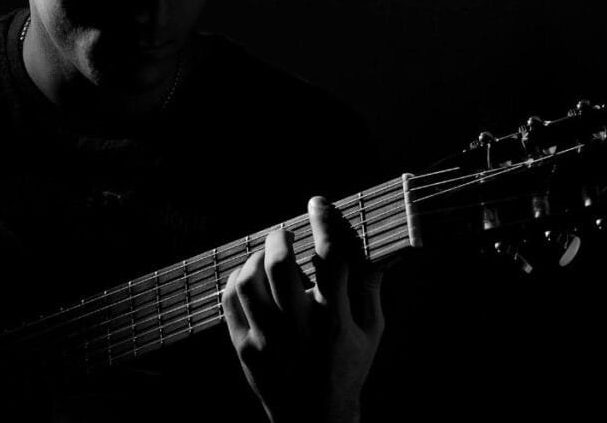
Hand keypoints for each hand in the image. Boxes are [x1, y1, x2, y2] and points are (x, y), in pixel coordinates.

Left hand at [222, 196, 384, 422]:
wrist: (316, 417)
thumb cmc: (347, 368)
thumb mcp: (371, 331)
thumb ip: (370, 287)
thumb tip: (377, 246)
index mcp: (335, 320)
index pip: (329, 259)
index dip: (324, 223)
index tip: (317, 204)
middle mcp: (298, 328)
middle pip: (279, 266)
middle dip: (281, 237)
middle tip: (286, 233)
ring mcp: (267, 339)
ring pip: (248, 282)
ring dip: (256, 258)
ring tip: (268, 256)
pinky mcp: (244, 348)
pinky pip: (229, 301)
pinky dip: (237, 280)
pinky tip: (251, 277)